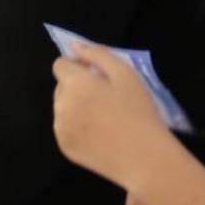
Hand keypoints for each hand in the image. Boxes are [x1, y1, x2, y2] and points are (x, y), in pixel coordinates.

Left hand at [52, 44, 176, 189]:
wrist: (144, 157)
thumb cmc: (138, 111)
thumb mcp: (125, 74)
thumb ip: (98, 54)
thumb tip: (76, 47)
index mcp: (75, 83)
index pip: (60, 65)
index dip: (78, 66)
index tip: (97, 75)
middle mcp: (61, 104)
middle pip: (61, 87)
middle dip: (77, 87)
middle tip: (106, 98)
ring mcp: (60, 128)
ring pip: (63, 108)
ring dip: (76, 107)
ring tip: (104, 119)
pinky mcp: (65, 147)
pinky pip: (65, 129)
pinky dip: (77, 127)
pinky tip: (100, 135)